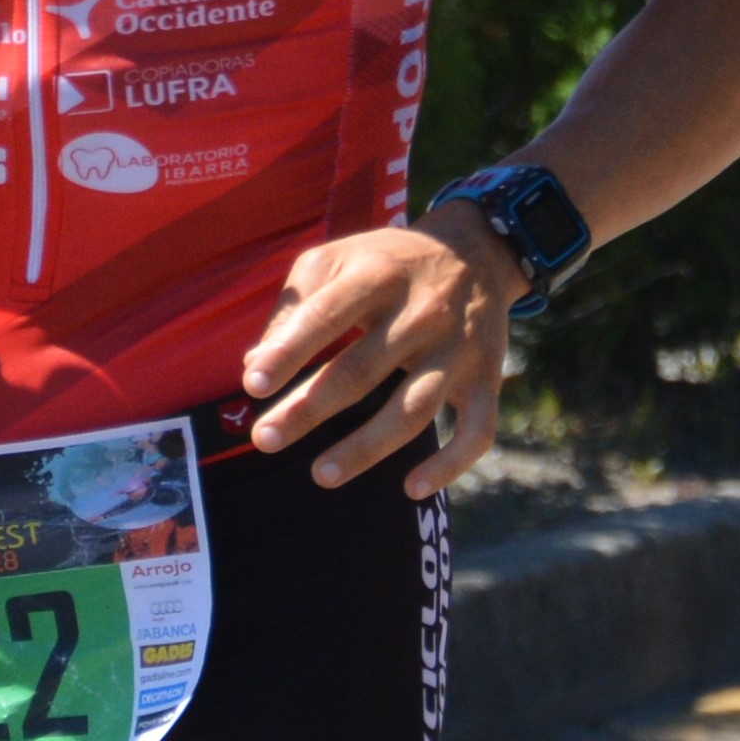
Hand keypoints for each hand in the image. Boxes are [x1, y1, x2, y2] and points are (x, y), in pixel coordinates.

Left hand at [237, 209, 517, 496]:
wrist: (476, 252)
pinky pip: (477, 430)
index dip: (289, 350)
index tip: (253, 384)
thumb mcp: (336, 260)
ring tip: (320, 475)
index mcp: (378, 275)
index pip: (327, 314)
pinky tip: (412, 488)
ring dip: (367, 447)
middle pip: (362, 370)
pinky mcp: (486, 379)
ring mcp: (459, 349)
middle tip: (265, 440)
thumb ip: (295, 307)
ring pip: (414, 409)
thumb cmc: (386, 263)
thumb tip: (255, 365)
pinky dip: (449, 464)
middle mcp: (422, 312)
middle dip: (309, 409)